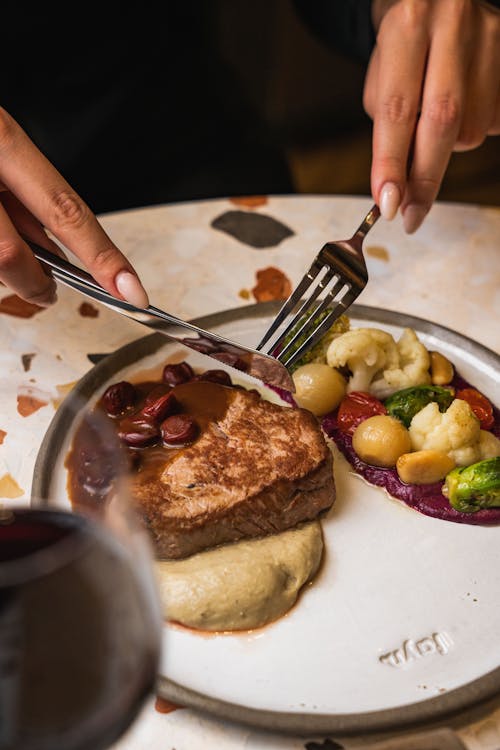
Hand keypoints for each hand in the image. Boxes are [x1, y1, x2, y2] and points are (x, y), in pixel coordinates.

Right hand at [0, 107, 148, 306]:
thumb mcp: (1, 147)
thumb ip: (28, 198)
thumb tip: (56, 254)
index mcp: (1, 138)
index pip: (66, 210)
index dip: (103, 257)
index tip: (133, 292)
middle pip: (9, 255)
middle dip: (35, 284)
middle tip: (50, 292)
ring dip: (1, 266)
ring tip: (0, 233)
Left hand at [364, 0, 499, 232]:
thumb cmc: (402, 44)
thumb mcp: (382, 75)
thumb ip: (390, 125)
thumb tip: (399, 186)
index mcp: (407, 26)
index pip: (397, 110)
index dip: (392, 163)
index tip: (388, 204)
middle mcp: (451, 25)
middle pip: (442, 121)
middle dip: (425, 177)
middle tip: (412, 214)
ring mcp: (488, 37)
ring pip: (471, 126)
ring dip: (448, 146)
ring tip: (433, 120)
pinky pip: (492, 119)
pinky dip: (472, 127)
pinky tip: (462, 106)